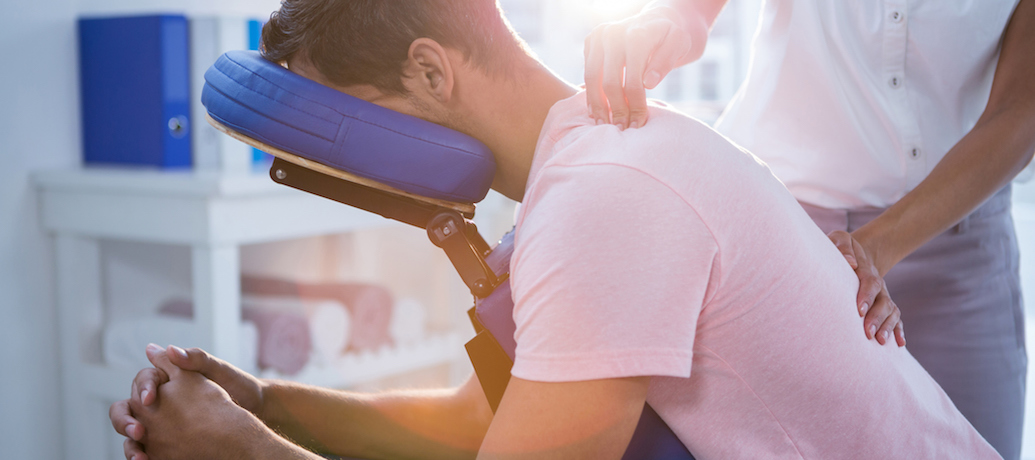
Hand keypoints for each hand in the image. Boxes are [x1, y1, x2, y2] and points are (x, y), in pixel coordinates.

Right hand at [109, 344, 266, 458]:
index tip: (150, 399)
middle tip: (138, 431)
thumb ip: (197, 359)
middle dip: (125, 420)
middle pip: (128, 408)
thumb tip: (169, 349)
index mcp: (169, 378)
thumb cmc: (238, 384)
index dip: (143, 388)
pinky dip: (143, 455)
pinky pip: (148, 448)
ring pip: (134, 432)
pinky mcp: (167, 441)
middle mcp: (160, 400)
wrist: (255, 407)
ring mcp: (161, 422)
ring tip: (140, 456)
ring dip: (131, 444)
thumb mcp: (219, 369)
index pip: (143, 380)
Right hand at [584, 5, 705, 128]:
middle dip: (616, 110)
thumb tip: (648, 84)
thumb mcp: (679, 45)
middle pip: (609, 82)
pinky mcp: (590, 41)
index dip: (635, 106)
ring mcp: (598, 36)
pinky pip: (587, 72)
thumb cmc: (670, 37)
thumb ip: (665, 62)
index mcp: (637, 35)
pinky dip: (590, 93)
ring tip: (604, 125)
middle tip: (621, 129)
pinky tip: (597, 110)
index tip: (638, 125)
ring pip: (592, 79)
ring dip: (598, 105)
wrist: (657, 19)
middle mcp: (613, 33)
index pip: (633, 81)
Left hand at [828, 231, 905, 346]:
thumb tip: (851, 262)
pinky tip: (899, 344)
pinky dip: (898, 330)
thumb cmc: (841, 248)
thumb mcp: (840, 239)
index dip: (866, 297)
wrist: (856, 253)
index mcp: (866, 270)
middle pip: (883, 301)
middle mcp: (878, 284)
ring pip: (891, 312)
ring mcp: (883, 295)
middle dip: (876, 318)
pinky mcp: (884, 304)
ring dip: (887, 327)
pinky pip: (895, 318)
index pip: (869, 283)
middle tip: (868, 333)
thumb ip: (842, 246)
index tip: (859, 311)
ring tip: (880, 341)